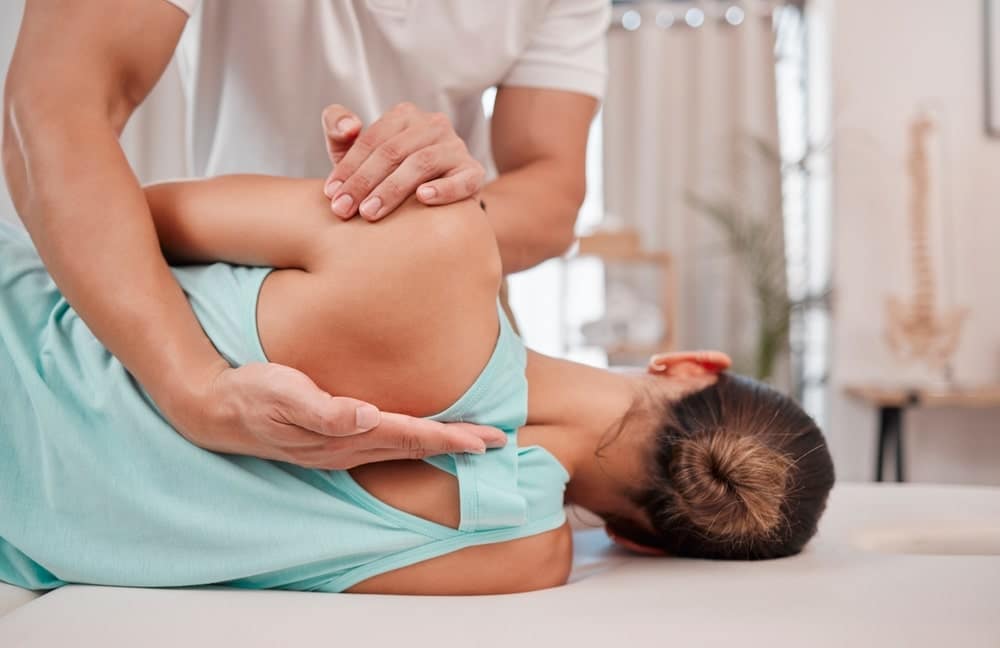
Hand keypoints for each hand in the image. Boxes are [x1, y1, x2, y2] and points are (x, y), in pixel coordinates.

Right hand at [179, 362, 505, 469]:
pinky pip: (384, 444)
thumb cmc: (250, 394)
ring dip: (439, 445)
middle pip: (414, 447)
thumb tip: (367, 416)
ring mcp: (340, 448)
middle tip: (497, 442)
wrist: (213, 408)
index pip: (409, 437)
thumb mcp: (282, 394)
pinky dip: (413, 441)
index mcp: (344, 436)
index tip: (485, 439)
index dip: (449, 438)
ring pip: (402, 448)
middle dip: (457, 445)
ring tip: (472, 441)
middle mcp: (348, 448)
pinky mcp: (333, 439)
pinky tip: (421, 435)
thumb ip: (324, 409)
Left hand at [321, 102, 485, 220]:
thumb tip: (349, 127)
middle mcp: (434, 125)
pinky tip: (423, 198)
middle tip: (343, 210)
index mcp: (405, 116)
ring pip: (421, 163)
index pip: (372, 139)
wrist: (436, 206)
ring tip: (370, 213)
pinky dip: (443, 188)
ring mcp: (456, 148)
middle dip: (364, 182)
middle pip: (393, 151)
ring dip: (392, 189)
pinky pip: (461, 180)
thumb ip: (339, 132)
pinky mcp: (474, 172)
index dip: (348, 166)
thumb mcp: (359, 155)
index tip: (331, 193)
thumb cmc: (388, 177)